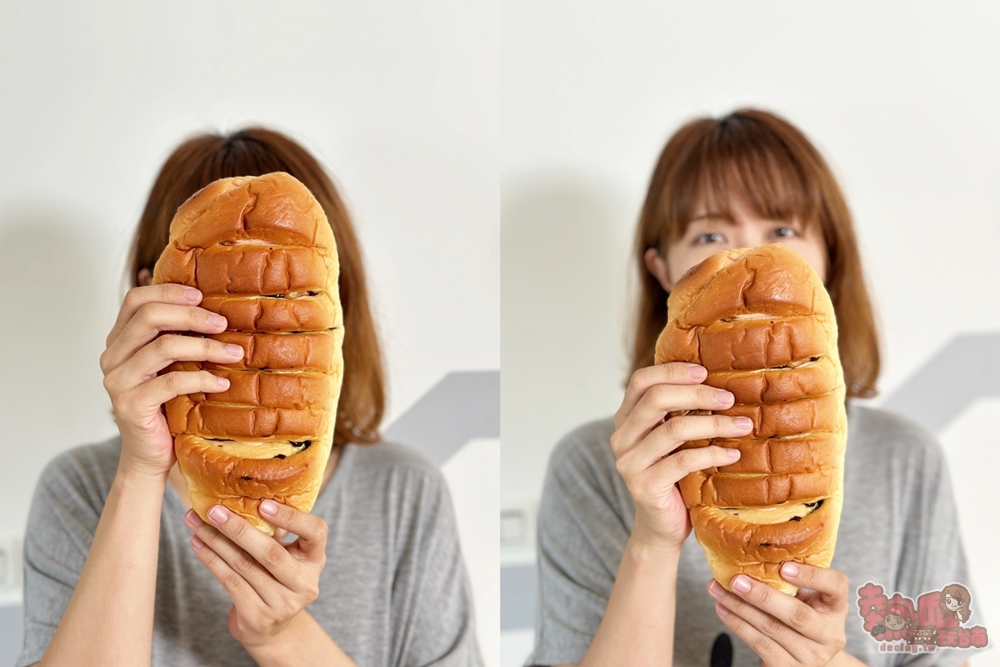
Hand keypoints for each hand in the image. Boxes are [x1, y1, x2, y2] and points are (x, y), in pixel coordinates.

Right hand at [100, 284, 241, 477]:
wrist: (151, 455)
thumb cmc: (167, 406)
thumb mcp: (170, 366)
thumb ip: (177, 339)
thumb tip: (218, 310)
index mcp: (119, 341)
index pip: (135, 300)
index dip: (169, 292)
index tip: (202, 294)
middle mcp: (113, 357)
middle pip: (149, 317)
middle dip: (192, 315)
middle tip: (224, 323)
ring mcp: (118, 381)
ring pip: (163, 347)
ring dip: (205, 347)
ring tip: (234, 353)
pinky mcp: (131, 405)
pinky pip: (171, 382)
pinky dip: (202, 378)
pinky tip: (222, 383)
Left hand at [185, 500, 328, 649]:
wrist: (272, 629)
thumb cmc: (276, 578)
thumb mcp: (287, 555)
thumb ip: (275, 530)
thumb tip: (244, 493)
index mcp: (315, 559)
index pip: (316, 532)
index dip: (291, 518)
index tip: (263, 504)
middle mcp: (304, 583)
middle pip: (270, 553)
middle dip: (238, 529)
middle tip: (214, 510)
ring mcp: (283, 603)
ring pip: (243, 566)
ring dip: (215, 542)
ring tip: (196, 522)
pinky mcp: (259, 616)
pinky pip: (230, 582)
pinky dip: (211, 560)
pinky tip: (197, 544)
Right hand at [611, 363, 752, 551]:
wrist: (661, 527)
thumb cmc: (673, 478)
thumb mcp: (671, 441)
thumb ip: (677, 414)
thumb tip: (721, 383)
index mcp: (625, 420)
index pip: (640, 382)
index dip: (672, 371)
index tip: (705, 371)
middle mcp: (621, 438)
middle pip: (656, 399)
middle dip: (698, 394)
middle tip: (730, 398)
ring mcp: (629, 463)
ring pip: (673, 429)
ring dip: (714, 424)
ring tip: (743, 425)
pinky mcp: (644, 486)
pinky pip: (683, 461)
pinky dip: (712, 454)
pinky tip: (732, 454)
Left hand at [708, 562, 848, 666]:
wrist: (807, 654)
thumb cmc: (802, 614)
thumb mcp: (807, 596)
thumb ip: (791, 578)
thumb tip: (750, 549)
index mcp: (837, 606)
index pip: (836, 586)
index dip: (812, 576)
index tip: (785, 567)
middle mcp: (830, 634)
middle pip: (797, 615)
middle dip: (762, 596)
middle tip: (736, 580)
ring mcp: (812, 656)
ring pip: (772, 629)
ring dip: (740, 608)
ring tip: (718, 590)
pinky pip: (761, 645)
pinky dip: (738, 625)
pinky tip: (724, 610)